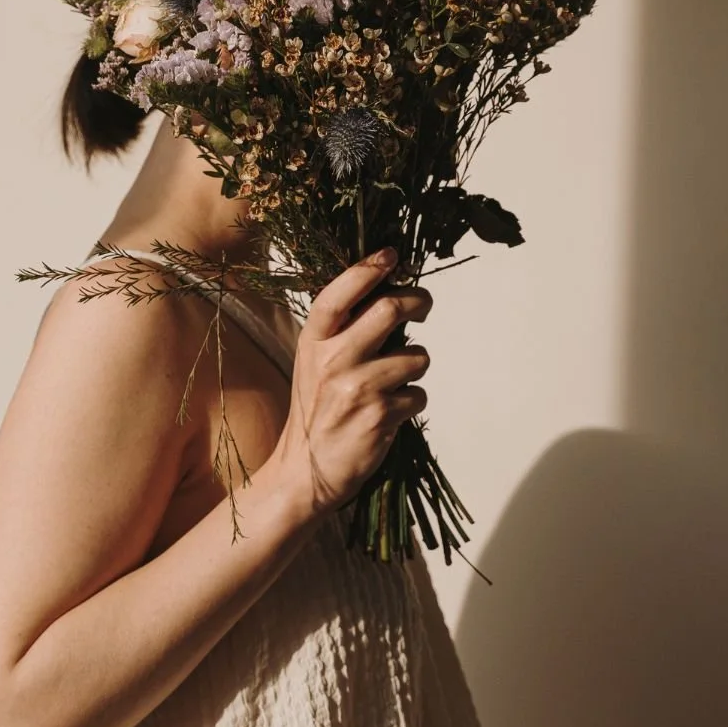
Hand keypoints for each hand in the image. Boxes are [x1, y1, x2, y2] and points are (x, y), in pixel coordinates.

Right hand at [271, 247, 432, 521]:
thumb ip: (343, 331)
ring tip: (394, 382)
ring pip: (417, 356)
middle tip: (423, 306)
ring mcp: (358, 388)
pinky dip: (412, 402)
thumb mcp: (314, 363)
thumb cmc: (317, 410)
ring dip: (416, 366)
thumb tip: (389, 295)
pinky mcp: (381, 416)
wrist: (304, 472)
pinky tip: (390, 414)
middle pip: (390, 309)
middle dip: (418, 301)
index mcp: (313, 341)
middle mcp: (333, 359)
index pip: (339, 293)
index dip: (368, 268)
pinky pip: (419, 394)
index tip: (392, 253)